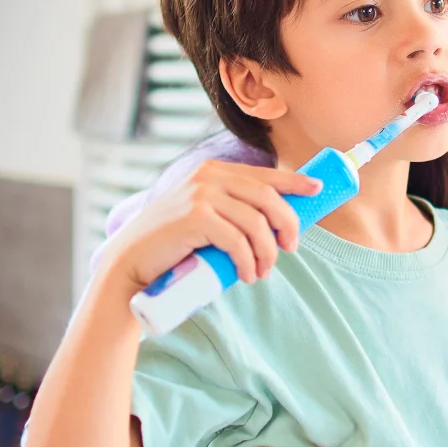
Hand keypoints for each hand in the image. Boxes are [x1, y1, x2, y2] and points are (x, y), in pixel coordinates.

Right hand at [98, 160, 321, 299]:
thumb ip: (229, 211)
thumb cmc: (171, 245)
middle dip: (288, 224)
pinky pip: (238, 240)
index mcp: (213, 171)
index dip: (294, 182)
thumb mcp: (203, 217)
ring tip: (262, 272)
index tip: (316, 190)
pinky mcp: (194, 217)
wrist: (131, 263)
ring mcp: (200, 195)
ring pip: (257, 222)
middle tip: (291, 249)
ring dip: (268, 252)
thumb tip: (275, 227)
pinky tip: (248, 275)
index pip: (264, 174)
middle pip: (268, 197)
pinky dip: (249, 261)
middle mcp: (208, 176)